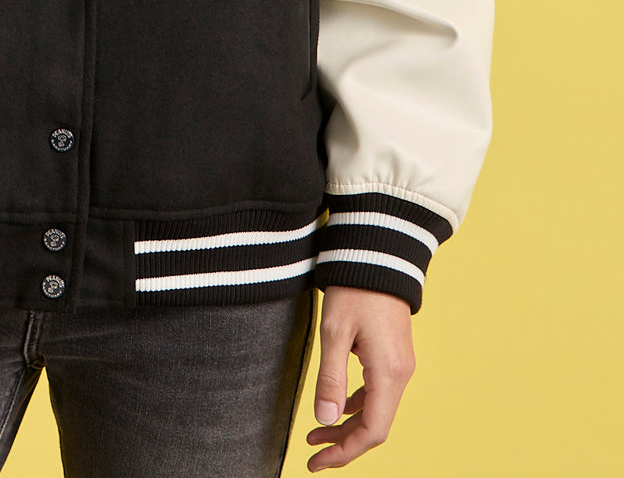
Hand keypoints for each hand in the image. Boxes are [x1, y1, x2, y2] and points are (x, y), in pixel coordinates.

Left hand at [304, 286, 414, 469]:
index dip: (344, 452)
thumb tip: (324, 419)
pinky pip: (377, 392)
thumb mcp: (335, 331)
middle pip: (375, 426)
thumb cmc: (355, 289)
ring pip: (376, 410)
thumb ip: (330, 377)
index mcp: (388, 373)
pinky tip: (336, 404)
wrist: (378, 255)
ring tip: (317, 433)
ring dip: (348, 425)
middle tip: (312, 453)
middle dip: (344, 443)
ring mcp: (400, 365)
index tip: (316, 462)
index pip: (372, 431)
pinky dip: (356, 404)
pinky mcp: (394, 355)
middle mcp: (401, 374)